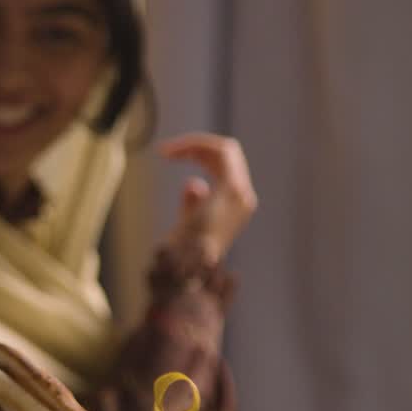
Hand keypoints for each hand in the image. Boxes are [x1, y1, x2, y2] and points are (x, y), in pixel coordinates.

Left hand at [162, 133, 257, 264]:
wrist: (185, 265)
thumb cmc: (183, 250)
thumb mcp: (189, 223)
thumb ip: (194, 203)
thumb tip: (195, 183)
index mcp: (238, 206)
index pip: (225, 167)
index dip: (201, 156)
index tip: (173, 156)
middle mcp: (245, 199)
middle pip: (226, 155)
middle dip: (196, 147)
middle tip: (166, 151)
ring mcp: (242, 194)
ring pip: (225, 149)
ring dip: (194, 145)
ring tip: (167, 152)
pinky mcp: (233, 189)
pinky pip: (221, 151)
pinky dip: (196, 145)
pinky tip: (173, 152)